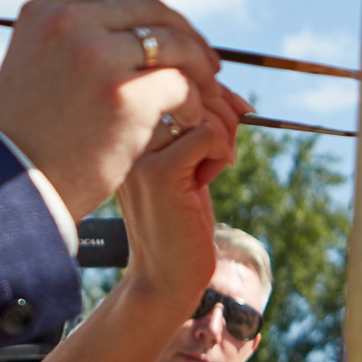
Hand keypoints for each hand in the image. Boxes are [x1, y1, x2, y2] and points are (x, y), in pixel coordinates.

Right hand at [0, 0, 247, 217]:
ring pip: (174, 46)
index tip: (175, 34)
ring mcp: (97, 56)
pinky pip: (181, 85)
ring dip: (197, 69)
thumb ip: (73, 41)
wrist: (12, 188)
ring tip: (204, 94)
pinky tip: (188, 121)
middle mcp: (69, 23)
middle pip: (153, 13)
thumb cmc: (27, 138)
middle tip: (207, 64)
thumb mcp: (36, 68)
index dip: (157, 11)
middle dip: (187, 37)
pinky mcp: (125, 95)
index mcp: (46, 12)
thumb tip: (130, 28)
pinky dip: (193, 102)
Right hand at [114, 90, 237, 307]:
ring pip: (197, 107)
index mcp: (125, 134)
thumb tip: (229, 96)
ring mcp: (138, 155)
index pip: (169, 83)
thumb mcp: (184, 168)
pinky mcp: (160, 173)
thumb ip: (192, 131)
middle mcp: (124, 139)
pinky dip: (221, 150)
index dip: (209, 90)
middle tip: (231, 146)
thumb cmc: (179, 225)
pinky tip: (211, 177)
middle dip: (223, 109)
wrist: (166, 278)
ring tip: (217, 166)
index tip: (237, 111)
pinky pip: (206, 134)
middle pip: (185, 88)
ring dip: (223, 133)